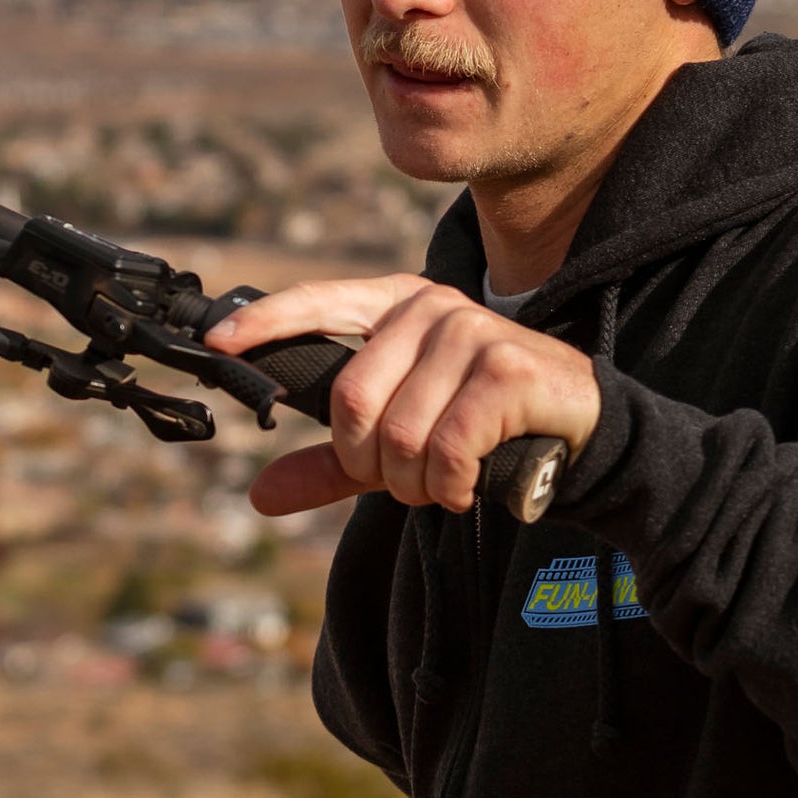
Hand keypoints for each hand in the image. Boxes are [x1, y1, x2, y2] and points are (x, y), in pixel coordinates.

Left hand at [207, 274, 600, 515]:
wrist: (578, 432)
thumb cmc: (480, 427)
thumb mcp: (399, 441)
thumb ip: (333, 463)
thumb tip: (258, 496)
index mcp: (396, 307)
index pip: (318, 301)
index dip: (266, 321)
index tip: (218, 343)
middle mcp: (431, 308)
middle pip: (351, 400)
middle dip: (370, 462)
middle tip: (404, 478)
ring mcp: (471, 333)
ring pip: (398, 435)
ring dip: (415, 483)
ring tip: (444, 481)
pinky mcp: (506, 371)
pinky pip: (446, 449)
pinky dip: (450, 487)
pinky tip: (469, 484)